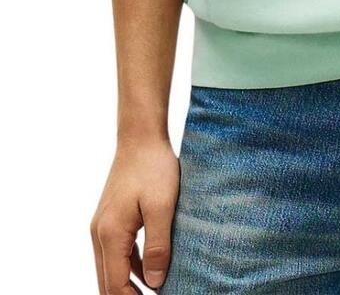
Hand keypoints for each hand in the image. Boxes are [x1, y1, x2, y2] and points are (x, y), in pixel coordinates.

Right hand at [90, 137, 178, 293]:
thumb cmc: (153, 168)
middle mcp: (99, 233)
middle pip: (107, 282)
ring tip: (154, 291)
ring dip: (128, 285)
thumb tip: (154, 283)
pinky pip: (116, 254)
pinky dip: (129, 267)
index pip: (116, 285)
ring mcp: (102, 226)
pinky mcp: (110, 219)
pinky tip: (149, 271)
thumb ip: (158, 247)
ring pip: (110, 269)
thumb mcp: (163, 207)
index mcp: (110, 234)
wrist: (140, 137)